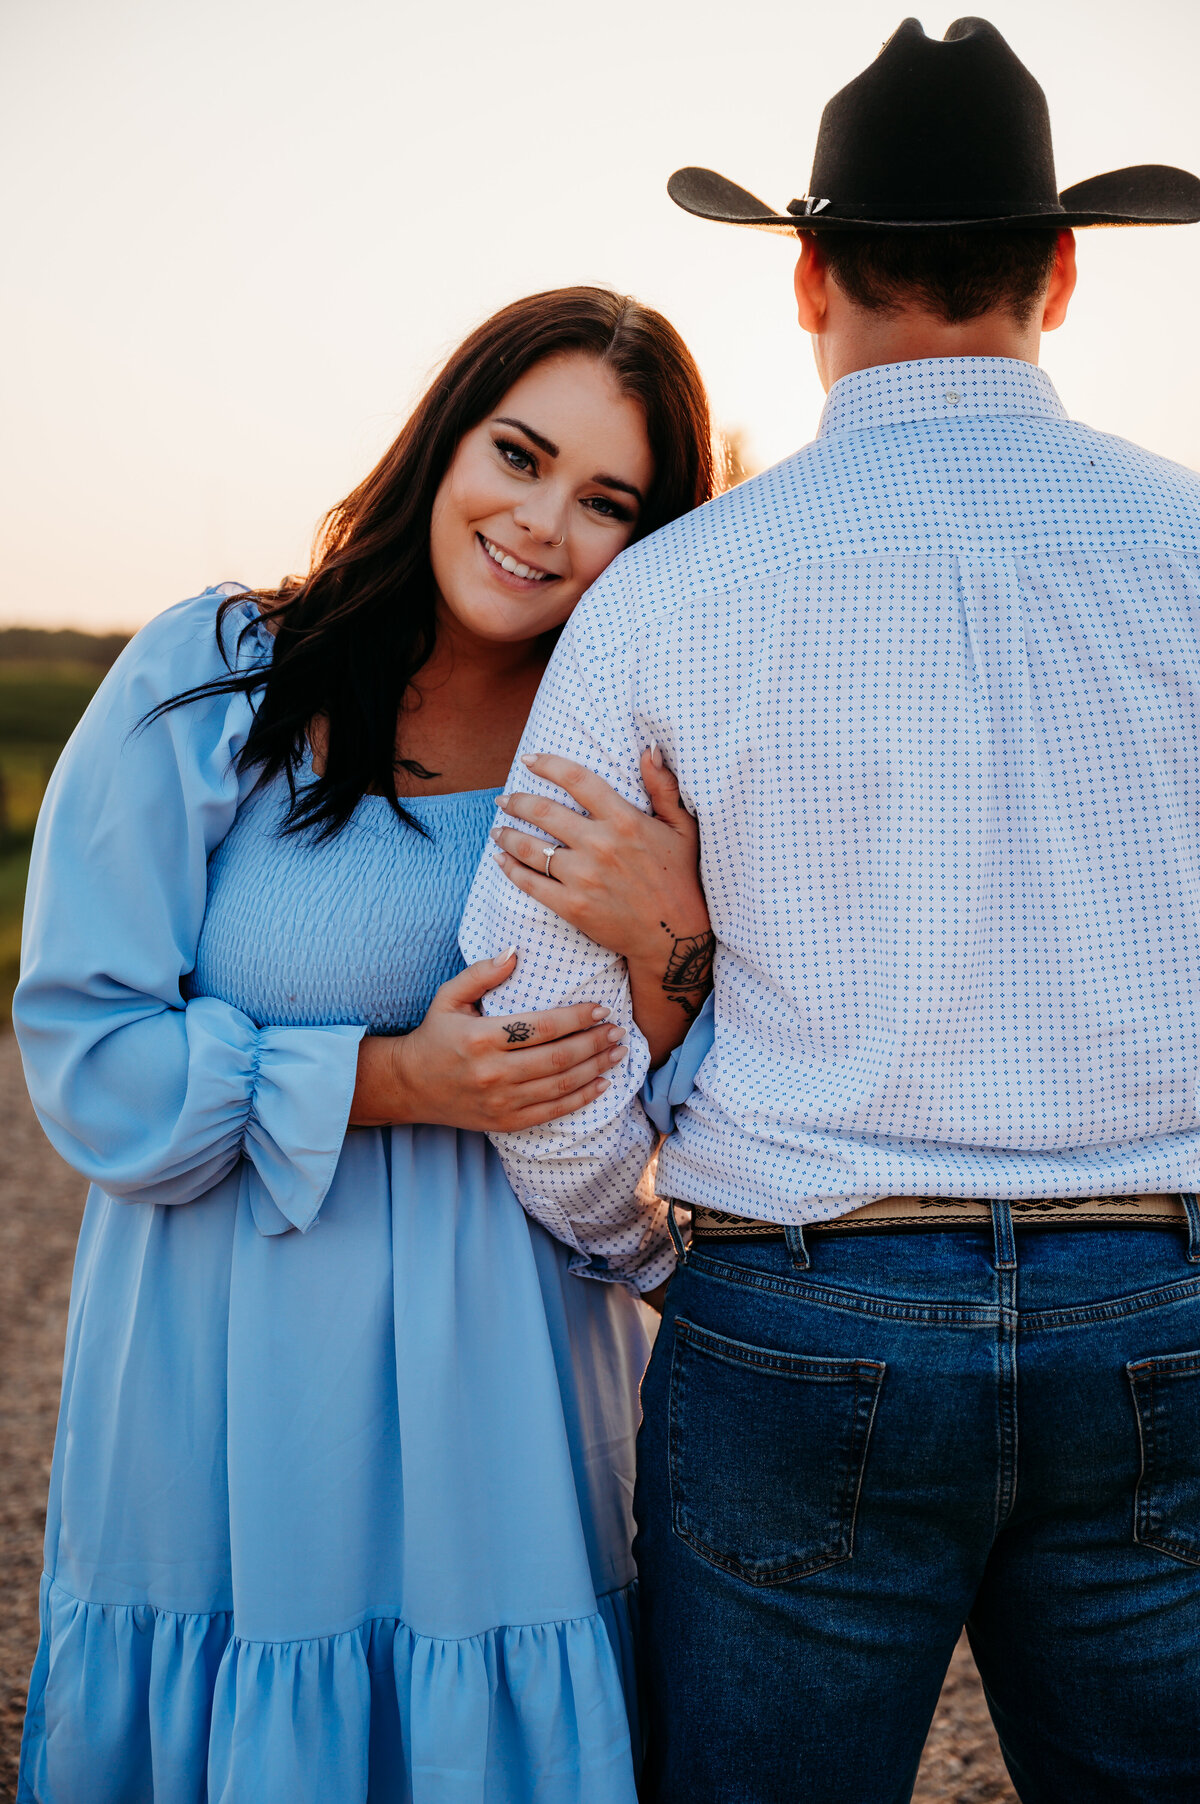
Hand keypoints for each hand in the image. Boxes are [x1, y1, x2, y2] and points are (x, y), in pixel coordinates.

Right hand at [350, 952, 627, 1132]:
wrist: (409, 1085)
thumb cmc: (434, 1035)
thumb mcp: (448, 997)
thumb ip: (481, 973)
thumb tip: (515, 952)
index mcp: (480, 1038)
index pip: (542, 1027)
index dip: (577, 1018)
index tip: (602, 1008)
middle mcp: (492, 1072)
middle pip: (558, 1058)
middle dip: (594, 1043)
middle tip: (618, 1030)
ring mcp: (500, 1101)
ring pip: (560, 1086)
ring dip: (596, 1068)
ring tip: (618, 1052)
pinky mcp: (506, 1122)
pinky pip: (552, 1112)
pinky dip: (582, 1099)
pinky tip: (602, 1084)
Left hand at [490, 747, 711, 987]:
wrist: (675, 936)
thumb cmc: (682, 878)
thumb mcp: (683, 827)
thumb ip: (664, 786)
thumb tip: (649, 748)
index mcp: (624, 820)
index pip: (577, 780)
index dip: (547, 765)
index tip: (529, 759)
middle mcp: (600, 845)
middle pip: (543, 812)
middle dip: (516, 802)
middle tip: (504, 799)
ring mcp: (583, 877)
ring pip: (530, 848)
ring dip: (507, 835)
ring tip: (497, 829)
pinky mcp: (572, 906)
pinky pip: (530, 883)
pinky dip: (510, 870)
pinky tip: (501, 860)